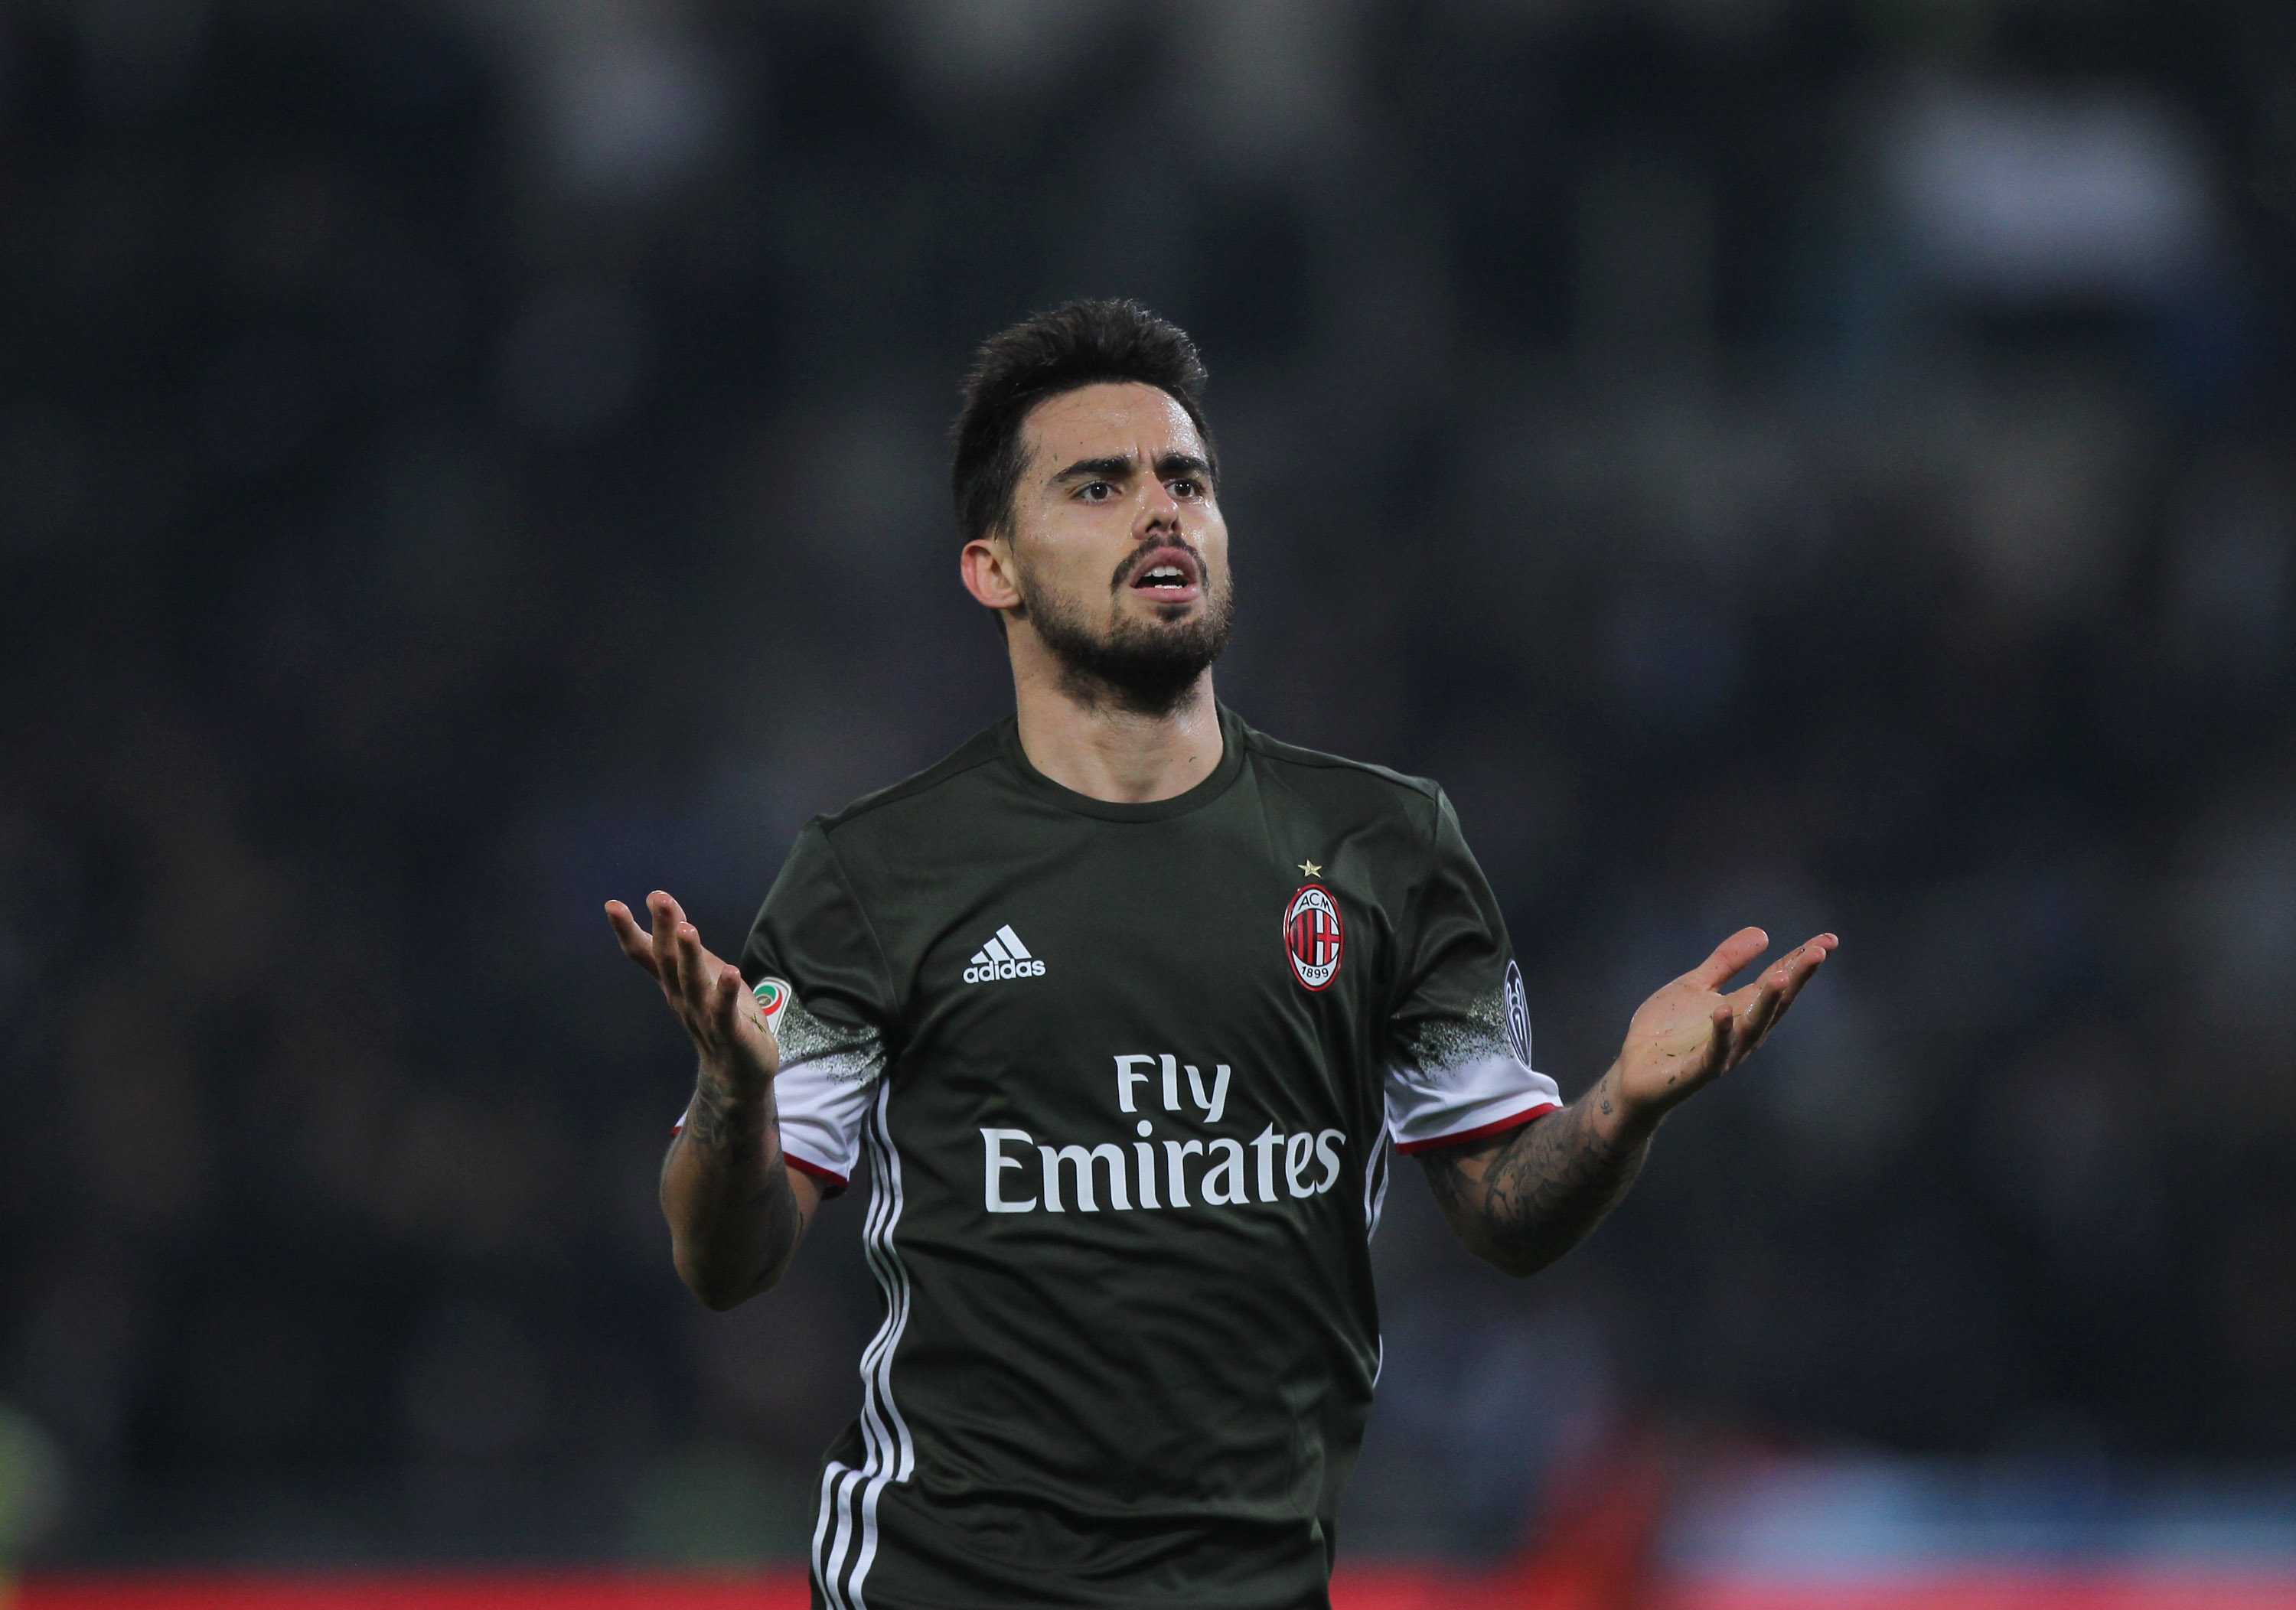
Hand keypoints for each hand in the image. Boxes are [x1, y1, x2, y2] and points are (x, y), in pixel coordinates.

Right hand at [605, 891, 779, 1096]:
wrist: (736, 1074)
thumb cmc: (718, 1016)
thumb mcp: (700, 974)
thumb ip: (681, 943)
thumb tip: (662, 902)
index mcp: (673, 985)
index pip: (646, 955)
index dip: (628, 931)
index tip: (612, 904)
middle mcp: (682, 999)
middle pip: (668, 962)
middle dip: (663, 930)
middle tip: (660, 899)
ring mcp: (704, 1017)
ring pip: (692, 983)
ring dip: (689, 956)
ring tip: (686, 929)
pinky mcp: (730, 1033)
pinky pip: (725, 1011)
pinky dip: (726, 992)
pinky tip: (731, 972)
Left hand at [1608, 927, 1836, 1127]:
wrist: (1634, 1074)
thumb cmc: (1667, 1032)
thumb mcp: (1695, 985)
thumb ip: (1726, 962)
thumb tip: (1763, 933)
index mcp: (1742, 1009)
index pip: (1778, 982)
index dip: (1801, 962)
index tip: (1829, 940)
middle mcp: (1741, 1032)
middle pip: (1775, 1003)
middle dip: (1797, 978)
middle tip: (1818, 952)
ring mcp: (1723, 1053)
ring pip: (1752, 1027)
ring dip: (1768, 1003)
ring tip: (1783, 976)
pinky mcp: (1698, 1070)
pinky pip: (1714, 1052)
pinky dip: (1721, 1033)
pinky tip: (1724, 1010)